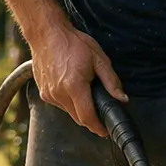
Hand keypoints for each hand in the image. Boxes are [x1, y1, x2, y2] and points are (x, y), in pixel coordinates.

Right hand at [30, 20, 125, 135]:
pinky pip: (60, 104)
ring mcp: (49, 94)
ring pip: (69, 112)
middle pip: (78, 118)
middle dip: (91, 119)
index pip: (87, 117)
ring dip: (79, 109)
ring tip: (85, 91)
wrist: (46, 33)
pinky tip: (72, 87)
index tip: (105, 131)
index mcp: (74, 86)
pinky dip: (68, 101)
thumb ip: (111, 81)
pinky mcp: (43, 92)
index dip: (98, 128)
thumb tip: (122, 98)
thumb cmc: (73, 43)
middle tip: (100, 112)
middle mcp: (59, 93)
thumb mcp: (98, 59)